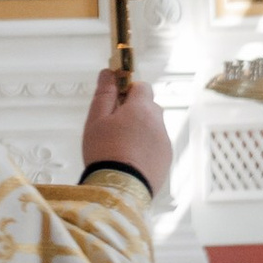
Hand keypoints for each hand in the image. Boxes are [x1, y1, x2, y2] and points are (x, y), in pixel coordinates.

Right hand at [80, 68, 171, 193]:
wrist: (119, 190)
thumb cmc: (104, 151)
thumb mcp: (96, 119)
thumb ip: (104, 93)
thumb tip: (109, 72)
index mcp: (142, 108)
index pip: (142, 86)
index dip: (128, 91)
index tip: (114, 102)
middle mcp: (158, 122)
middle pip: (149, 107)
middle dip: (134, 112)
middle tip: (113, 128)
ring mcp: (165, 142)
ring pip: (152, 128)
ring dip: (140, 132)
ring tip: (120, 148)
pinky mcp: (166, 160)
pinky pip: (156, 147)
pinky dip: (145, 149)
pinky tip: (129, 160)